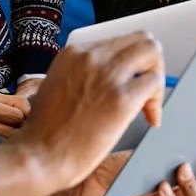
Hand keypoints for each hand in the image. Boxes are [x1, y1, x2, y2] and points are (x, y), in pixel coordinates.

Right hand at [7, 32, 166, 192]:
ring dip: (155, 78)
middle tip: (145, 89)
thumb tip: (110, 78)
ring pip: (152, 52)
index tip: (128, 83)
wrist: (38, 156)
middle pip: (140, 39)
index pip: (118, 41)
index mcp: (74, 52)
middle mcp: (91, 56)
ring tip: (146, 105)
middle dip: (149, 63)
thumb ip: (83, 74)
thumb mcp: (59, 85)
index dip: (129, 63)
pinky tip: (149, 118)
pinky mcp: (121, 99)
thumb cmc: (46, 131)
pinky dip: (157, 100)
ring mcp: (107, 75)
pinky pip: (155, 82)